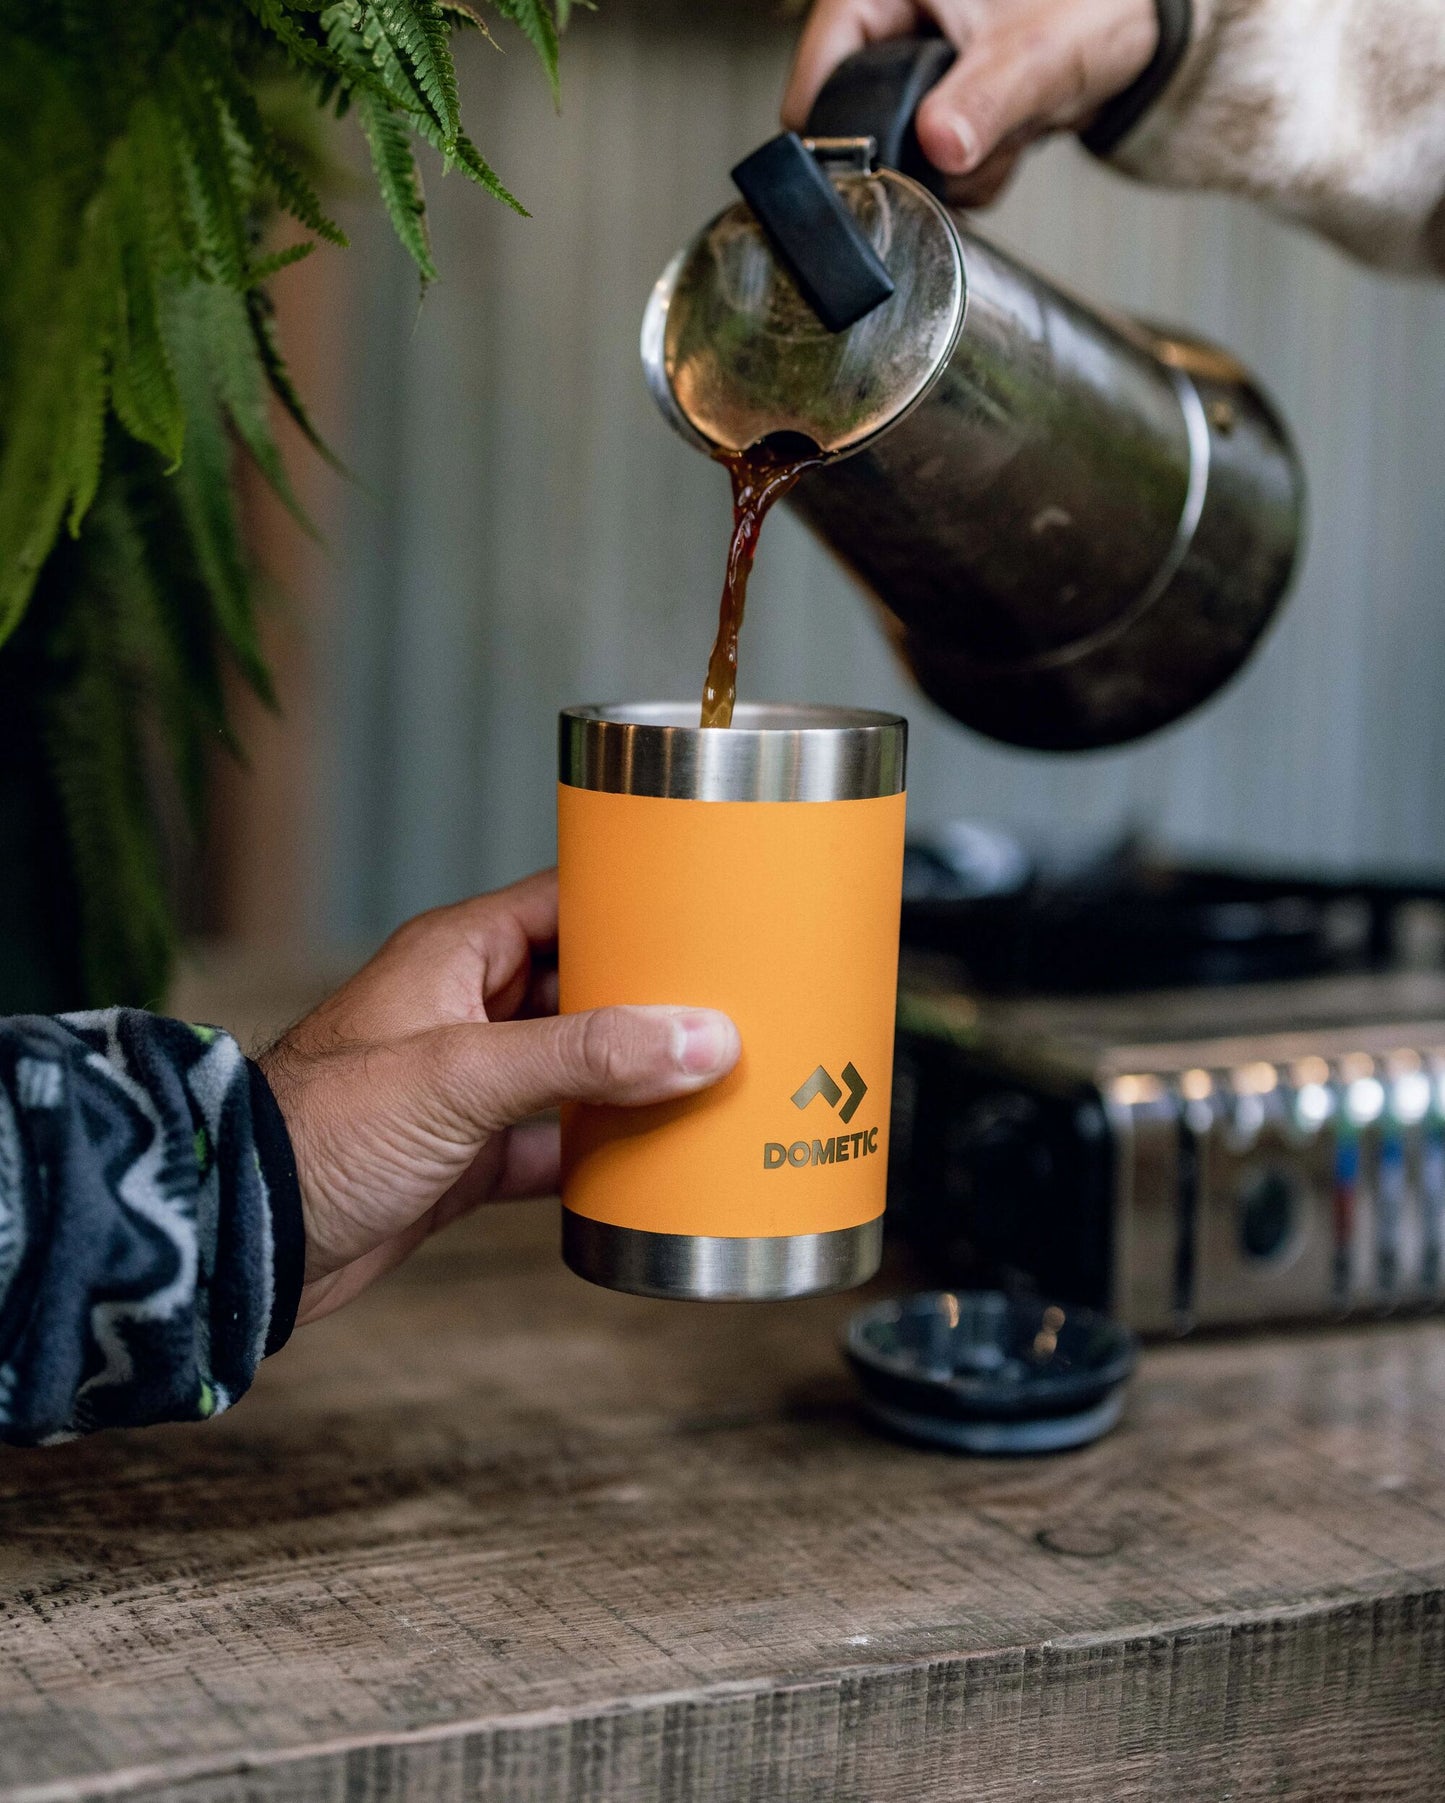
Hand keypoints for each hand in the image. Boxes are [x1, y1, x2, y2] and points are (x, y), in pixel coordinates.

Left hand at [259, 870, 739, 1326]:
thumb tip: (699, 1037)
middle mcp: (464, 1012)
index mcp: (456, 957)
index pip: (562, 902)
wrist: (244, 1240)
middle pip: (579, 989)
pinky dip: (595, 1157)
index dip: (633, 904)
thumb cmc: (323, 1130)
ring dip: (631, 1081)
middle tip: (735, 1008)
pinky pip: (549, 1147)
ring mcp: (466, 1088)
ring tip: (712, 1082)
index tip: (712, 914)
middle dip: (650, 1002)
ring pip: (572, 1070)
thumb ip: (583, 1055)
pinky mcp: (464, 1158)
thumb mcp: (462, 1076)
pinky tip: (647, 1166)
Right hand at [782, 0, 1158, 205]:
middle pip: (859, 121)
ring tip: (1005, 132)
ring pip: (901, 152)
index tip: (870, 170)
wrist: (1141, 30)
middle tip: (966, 149)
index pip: (818, 69)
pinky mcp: (941, 102)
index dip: (836, 127)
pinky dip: (973, 169)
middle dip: (917, 154)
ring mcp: (915, 68)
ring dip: (956, 167)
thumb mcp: (1032, 54)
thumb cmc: (1093, 2)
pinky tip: (1008, 139)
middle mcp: (891, 23)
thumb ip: (983, 102)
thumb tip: (940, 147)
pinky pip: (935, 163)